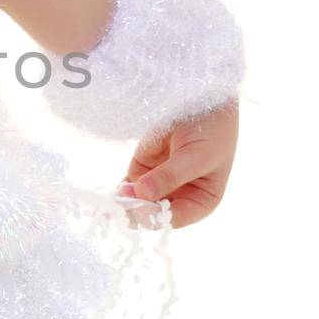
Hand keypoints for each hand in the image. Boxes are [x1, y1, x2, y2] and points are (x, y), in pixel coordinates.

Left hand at [117, 97, 238, 227]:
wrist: (201, 100)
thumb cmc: (211, 131)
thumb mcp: (196, 155)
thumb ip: (170, 175)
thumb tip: (142, 193)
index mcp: (200, 202)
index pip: (174, 218)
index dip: (155, 216)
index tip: (138, 204)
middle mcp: (179, 199)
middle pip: (152, 214)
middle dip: (134, 212)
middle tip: (117, 205)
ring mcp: (158, 185)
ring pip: (137, 204)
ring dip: (121, 204)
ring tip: (106, 203)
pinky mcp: (141, 171)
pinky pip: (127, 188)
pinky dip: (117, 192)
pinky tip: (106, 195)